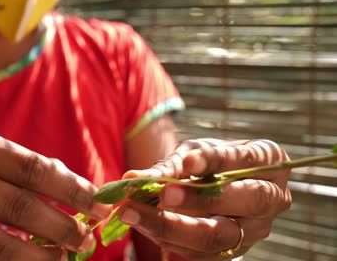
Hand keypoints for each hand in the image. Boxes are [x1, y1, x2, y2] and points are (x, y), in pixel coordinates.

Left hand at [118, 139, 291, 259]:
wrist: (219, 185)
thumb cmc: (208, 161)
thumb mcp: (193, 153)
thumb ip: (170, 165)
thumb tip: (132, 178)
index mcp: (269, 162)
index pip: (245, 160)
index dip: (216, 161)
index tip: (187, 161)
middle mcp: (272, 198)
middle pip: (244, 202)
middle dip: (200, 199)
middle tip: (162, 194)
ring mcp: (254, 230)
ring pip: (218, 235)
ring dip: (171, 226)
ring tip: (133, 212)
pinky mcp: (232, 251)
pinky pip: (200, 252)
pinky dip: (166, 238)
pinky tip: (141, 223)